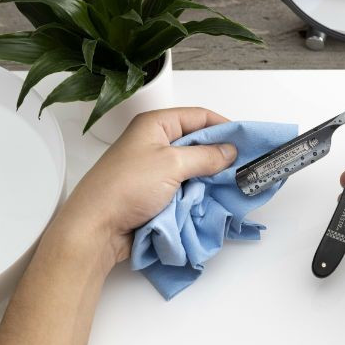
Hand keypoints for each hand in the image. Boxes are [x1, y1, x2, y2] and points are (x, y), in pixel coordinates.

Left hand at [51, 107, 236, 270]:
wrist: (97, 228)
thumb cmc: (128, 187)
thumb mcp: (172, 164)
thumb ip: (206, 156)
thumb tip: (230, 152)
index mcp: (155, 124)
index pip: (198, 116)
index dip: (224, 126)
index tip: (247, 141)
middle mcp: (155, 143)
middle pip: (196, 142)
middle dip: (220, 154)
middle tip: (245, 165)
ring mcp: (155, 169)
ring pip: (193, 167)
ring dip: (210, 176)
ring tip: (234, 184)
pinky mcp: (155, 193)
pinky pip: (185, 187)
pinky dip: (199, 192)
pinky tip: (214, 198)